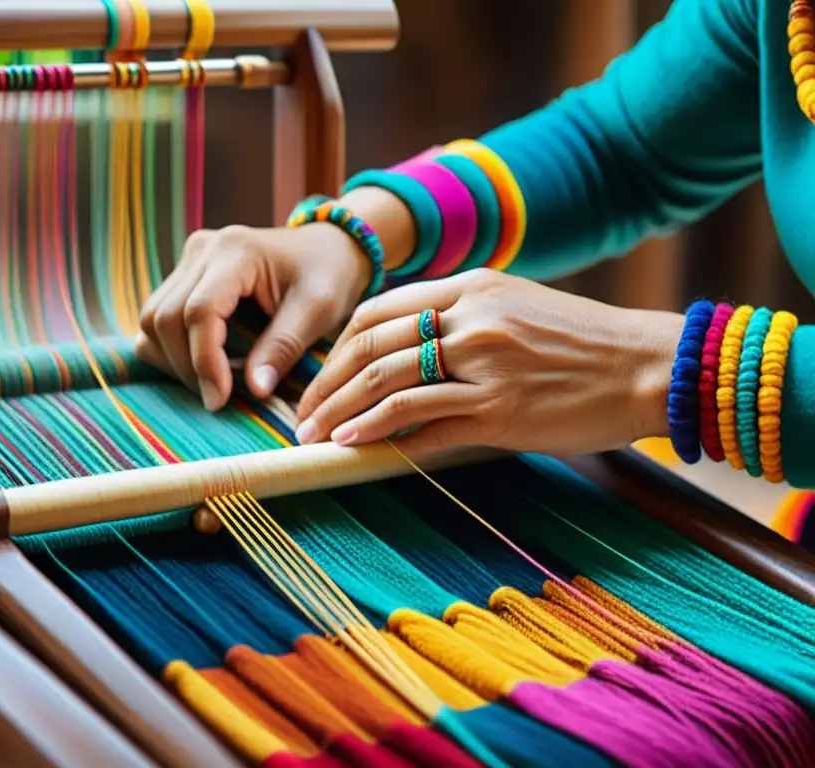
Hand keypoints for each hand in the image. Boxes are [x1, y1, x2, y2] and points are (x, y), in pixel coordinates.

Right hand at [135, 223, 371, 410]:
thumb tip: (254, 390)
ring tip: (211, 383)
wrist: (326, 248)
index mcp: (237, 251)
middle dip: (187, 367)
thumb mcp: (318, 310)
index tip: (219, 399)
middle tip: (218, 399)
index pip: (200, 311)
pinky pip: (156, 317)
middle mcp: (203, 249)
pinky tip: (201, 366)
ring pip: (153, 319)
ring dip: (173, 360)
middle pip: (167, 317)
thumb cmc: (328, 276)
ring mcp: (189, 260)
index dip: (204, 361)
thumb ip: (284, 347)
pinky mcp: (184, 275)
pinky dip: (168, 349)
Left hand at [295, 269, 681, 456]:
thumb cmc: (583, 342)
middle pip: (372, 347)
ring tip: (313, 435)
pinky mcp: (499, 411)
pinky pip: (424, 422)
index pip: (379, 311)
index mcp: (473, 287)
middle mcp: (472, 319)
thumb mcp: (517, 306)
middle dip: (326, 382)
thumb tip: (407, 350)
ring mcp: (485, 365)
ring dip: (341, 412)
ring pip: (388, 385)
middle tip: (303, 412)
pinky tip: (354, 445)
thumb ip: (462, 316)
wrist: (647, 366)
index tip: (321, 373)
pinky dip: (381, 434)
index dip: (339, 346)